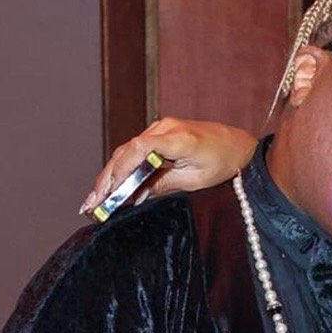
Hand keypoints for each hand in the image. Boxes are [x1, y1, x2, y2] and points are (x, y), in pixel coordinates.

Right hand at [81, 119, 256, 215]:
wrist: (239, 145)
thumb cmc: (224, 163)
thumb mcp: (196, 181)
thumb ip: (164, 184)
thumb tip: (136, 195)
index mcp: (177, 138)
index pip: (138, 149)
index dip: (121, 171)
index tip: (109, 192)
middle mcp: (165, 128)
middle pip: (127, 151)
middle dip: (108, 179)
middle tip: (93, 204)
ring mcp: (161, 128)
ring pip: (128, 152)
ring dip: (112, 175)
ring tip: (97, 200)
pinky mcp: (160, 134)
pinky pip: (137, 151)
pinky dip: (125, 169)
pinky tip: (114, 189)